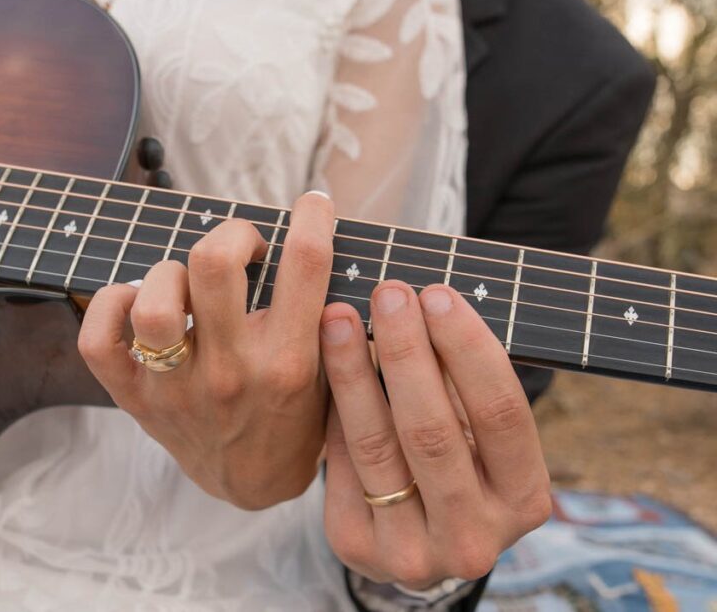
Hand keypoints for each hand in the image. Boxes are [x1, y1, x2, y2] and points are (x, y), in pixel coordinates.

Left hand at [78, 192, 334, 509]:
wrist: (252, 482)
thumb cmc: (296, 416)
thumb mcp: (334, 372)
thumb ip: (335, 318)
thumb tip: (325, 244)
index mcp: (288, 362)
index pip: (304, 264)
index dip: (311, 216)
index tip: (312, 205)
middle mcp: (230, 372)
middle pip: (211, 264)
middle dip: (233, 234)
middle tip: (244, 247)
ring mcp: (177, 388)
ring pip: (152, 301)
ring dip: (171, 273)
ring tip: (190, 284)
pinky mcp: (136, 400)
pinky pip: (98, 340)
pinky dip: (111, 305)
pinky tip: (138, 301)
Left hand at [321, 282, 551, 587]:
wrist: (417, 535)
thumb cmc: (457, 459)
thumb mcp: (479, 432)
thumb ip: (460, 384)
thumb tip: (421, 303)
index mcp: (524, 501)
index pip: (501, 414)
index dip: (468, 349)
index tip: (437, 295)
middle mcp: (474, 539)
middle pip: (433, 431)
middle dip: (406, 352)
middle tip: (387, 294)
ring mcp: (413, 553)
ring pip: (376, 445)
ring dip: (353, 371)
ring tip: (338, 317)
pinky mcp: (356, 547)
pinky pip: (340, 461)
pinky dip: (334, 407)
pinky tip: (323, 360)